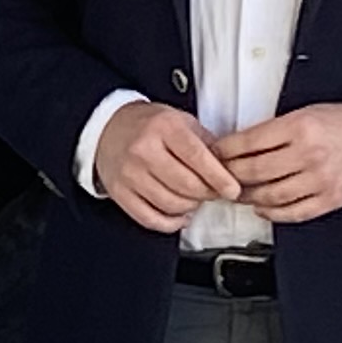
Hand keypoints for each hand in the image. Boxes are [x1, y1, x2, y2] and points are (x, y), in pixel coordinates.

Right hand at [94, 103, 240, 231]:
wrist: (109, 127)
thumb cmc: (148, 125)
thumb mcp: (180, 120)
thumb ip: (206, 142)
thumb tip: (229, 168)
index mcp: (164, 127)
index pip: (197, 157)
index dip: (219, 177)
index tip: (232, 189)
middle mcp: (144, 150)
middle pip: (186, 185)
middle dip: (207, 193)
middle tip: (214, 191)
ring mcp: (130, 174)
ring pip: (170, 204)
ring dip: (190, 207)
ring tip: (195, 198)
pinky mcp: (120, 193)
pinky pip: (150, 219)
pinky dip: (171, 222)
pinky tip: (180, 215)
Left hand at [210, 104, 341, 224]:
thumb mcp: (305, 113)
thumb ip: (274, 129)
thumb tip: (239, 144)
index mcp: (300, 127)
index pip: (249, 142)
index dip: (225, 150)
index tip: (216, 152)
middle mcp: (309, 155)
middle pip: (254, 171)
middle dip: (230, 174)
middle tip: (220, 175)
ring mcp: (319, 180)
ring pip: (270, 195)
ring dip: (247, 196)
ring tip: (238, 193)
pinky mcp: (328, 199)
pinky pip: (292, 212)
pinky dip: (272, 213)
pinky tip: (262, 207)